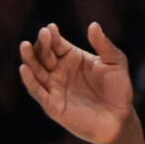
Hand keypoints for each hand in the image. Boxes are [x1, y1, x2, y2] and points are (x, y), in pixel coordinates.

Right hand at [19, 22, 133, 143]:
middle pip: (43, 55)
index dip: (52, 36)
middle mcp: (59, 71)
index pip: (56, 43)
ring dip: (29, 59)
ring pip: (36, 71)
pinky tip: (24, 69)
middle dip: (41, 44)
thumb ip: (104, 45)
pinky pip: (37, 92)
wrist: (120, 118)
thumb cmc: (118, 89)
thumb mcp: (115, 62)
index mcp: (72, 57)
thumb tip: (93, 25)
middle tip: (42, 34)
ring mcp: (54, 87)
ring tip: (24, 46)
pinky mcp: (52, 105)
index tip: (51, 28)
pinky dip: (29, 81)